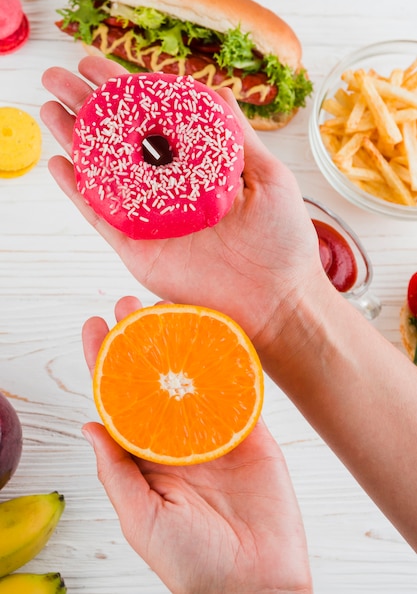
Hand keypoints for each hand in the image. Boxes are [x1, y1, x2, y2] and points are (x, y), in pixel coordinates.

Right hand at [41, 56, 325, 351]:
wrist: (278, 301)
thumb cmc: (283, 241)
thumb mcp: (270, 176)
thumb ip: (238, 136)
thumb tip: (215, 91)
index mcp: (198, 169)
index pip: (154, 122)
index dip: (125, 93)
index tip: (97, 65)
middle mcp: (170, 191)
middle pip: (120, 143)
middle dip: (88, 109)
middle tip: (58, 78)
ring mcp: (151, 220)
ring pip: (103, 174)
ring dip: (74, 141)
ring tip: (50, 108)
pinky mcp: (138, 250)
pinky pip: (100, 217)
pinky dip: (78, 191)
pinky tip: (59, 162)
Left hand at [81, 295, 311, 593]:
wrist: (257, 582)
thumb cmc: (193, 562)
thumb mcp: (141, 519)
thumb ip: (116, 472)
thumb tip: (87, 426)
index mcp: (146, 456)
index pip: (118, 398)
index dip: (104, 361)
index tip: (93, 326)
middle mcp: (176, 437)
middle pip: (154, 376)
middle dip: (139, 339)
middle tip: (127, 304)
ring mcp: (213, 430)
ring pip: (193, 374)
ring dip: (179, 339)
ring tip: (166, 305)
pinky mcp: (248, 430)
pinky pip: (236, 387)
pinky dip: (227, 358)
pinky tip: (213, 330)